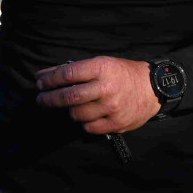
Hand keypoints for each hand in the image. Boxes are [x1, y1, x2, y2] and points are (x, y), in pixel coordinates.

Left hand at [35, 57, 158, 134]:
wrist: (152, 88)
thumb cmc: (123, 73)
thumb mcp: (101, 64)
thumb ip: (74, 70)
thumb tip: (43, 76)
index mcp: (102, 68)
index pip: (68, 74)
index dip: (50, 80)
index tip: (39, 83)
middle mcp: (106, 88)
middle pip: (69, 97)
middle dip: (50, 99)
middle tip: (40, 99)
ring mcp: (111, 107)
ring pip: (77, 114)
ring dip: (70, 111)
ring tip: (72, 106)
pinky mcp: (116, 123)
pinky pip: (89, 128)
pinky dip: (84, 122)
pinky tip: (87, 115)